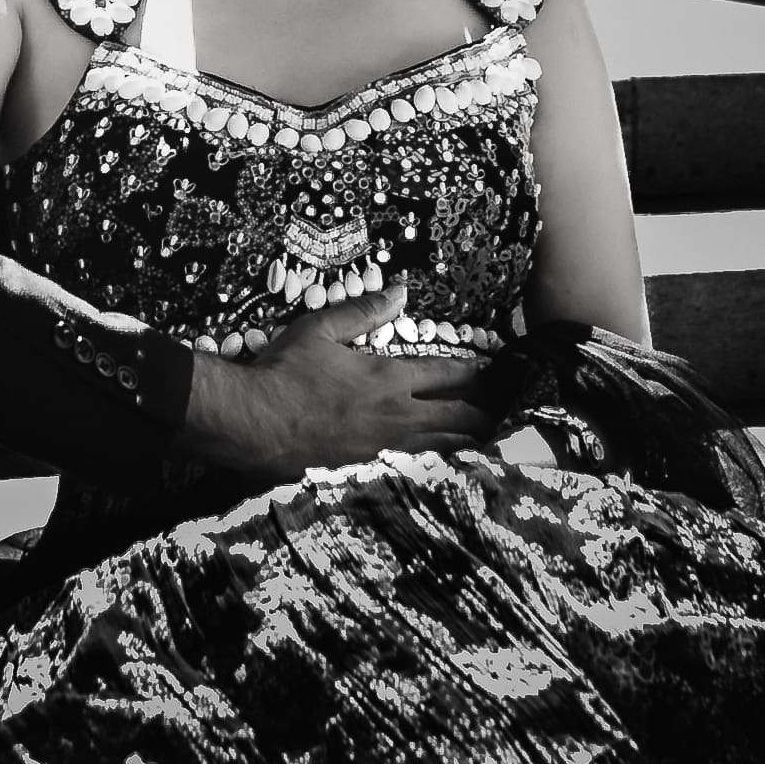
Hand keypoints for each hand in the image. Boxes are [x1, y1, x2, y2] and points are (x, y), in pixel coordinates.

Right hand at [182, 279, 506, 483]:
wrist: (252, 425)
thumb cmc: (282, 373)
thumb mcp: (319, 329)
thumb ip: (363, 311)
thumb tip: (400, 291)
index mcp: (388, 379)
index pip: (449, 373)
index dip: (479, 371)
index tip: (501, 370)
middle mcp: (397, 416)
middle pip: (461, 416)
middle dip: (490, 410)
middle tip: (512, 408)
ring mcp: (386, 449)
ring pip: (446, 446)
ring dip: (473, 439)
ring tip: (495, 437)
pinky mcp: (371, 472)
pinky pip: (420, 468)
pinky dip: (443, 464)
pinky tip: (451, 467)